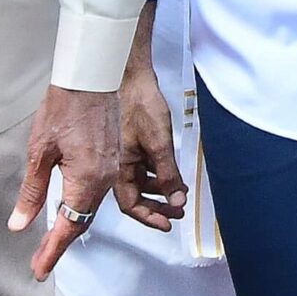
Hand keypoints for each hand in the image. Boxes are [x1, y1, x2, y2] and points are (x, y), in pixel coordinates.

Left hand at [9, 85, 120, 280]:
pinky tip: (68, 211)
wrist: (91, 77)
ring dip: (70, 227)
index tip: (39, 270)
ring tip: (50, 243)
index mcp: (86, 181)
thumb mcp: (39, 152)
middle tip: (40, 263)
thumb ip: (32, 193)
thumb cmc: (63, 108)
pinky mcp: (112, 160)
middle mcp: (103, 180)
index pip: (68, 227)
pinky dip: (81, 208)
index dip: (52, 251)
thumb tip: (19, 225)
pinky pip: (96, 193)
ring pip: (90, 208)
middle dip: (59, 244)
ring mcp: (111, 170)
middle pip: (81, 222)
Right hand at [115, 32, 188, 234]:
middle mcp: (117, 163)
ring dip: (160, 189)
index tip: (166, 224)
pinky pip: (144, 165)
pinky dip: (158, 173)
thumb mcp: (158, 142)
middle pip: (136, 195)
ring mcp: (124, 152)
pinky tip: (172, 172)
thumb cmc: (136, 100)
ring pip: (141, 180)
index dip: (148, 217)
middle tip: (176, 212)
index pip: (130, 204)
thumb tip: (175, 199)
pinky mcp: (131, 140)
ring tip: (178, 193)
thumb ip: (168, 174)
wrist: (129, 71)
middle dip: (157, 206)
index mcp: (117, 167)